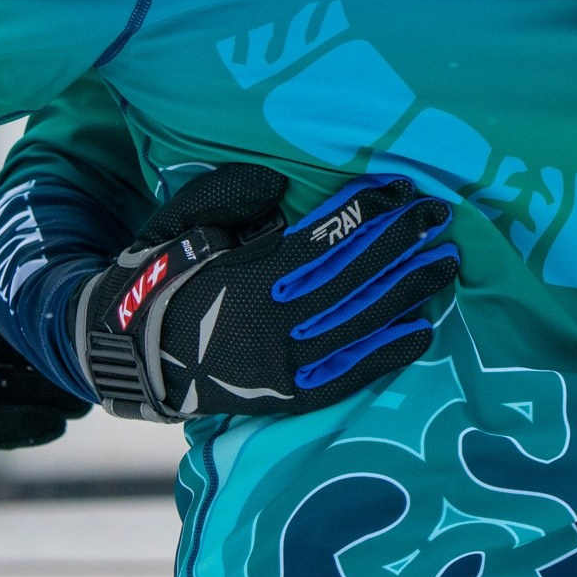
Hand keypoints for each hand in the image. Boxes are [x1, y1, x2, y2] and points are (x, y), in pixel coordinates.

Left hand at [0, 216, 89, 451]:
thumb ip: (7, 234)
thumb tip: (40, 220)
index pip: (28, 322)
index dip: (64, 325)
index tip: (96, 328)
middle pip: (26, 364)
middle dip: (64, 370)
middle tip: (99, 370)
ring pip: (13, 395)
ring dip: (52, 400)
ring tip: (86, 401)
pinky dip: (21, 426)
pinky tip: (56, 423)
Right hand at [73, 165, 456, 422]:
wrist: (129, 355)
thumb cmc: (160, 276)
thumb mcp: (180, 222)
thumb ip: (229, 194)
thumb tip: (282, 180)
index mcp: (247, 276)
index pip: (323, 238)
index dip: (367, 211)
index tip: (402, 186)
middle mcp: (273, 322)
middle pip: (353, 276)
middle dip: (402, 241)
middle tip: (441, 215)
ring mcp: (283, 364)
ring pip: (360, 322)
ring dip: (409, 289)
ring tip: (447, 261)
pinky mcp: (288, 395)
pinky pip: (349, 374)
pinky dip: (388, 353)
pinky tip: (423, 328)